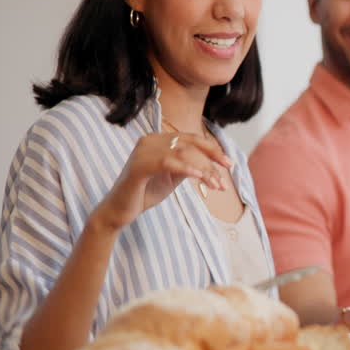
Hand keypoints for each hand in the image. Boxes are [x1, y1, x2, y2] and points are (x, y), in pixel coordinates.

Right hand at [94, 132, 231, 230]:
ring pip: (183, 153)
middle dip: (212, 158)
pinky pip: (167, 162)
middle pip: (190, 144)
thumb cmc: (146, 192)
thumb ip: (189, 165)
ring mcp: (143, 151)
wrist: (120, 210)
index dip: (213, 149)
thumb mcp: (173, 176)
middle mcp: (150, 140)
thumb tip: (212, 163)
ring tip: (216, 185)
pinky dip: (186, 169)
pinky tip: (199, 178)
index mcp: (158, 139)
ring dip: (204, 170)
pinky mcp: (138, 165)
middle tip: (227, 173)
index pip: (191, 139)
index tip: (229, 163)